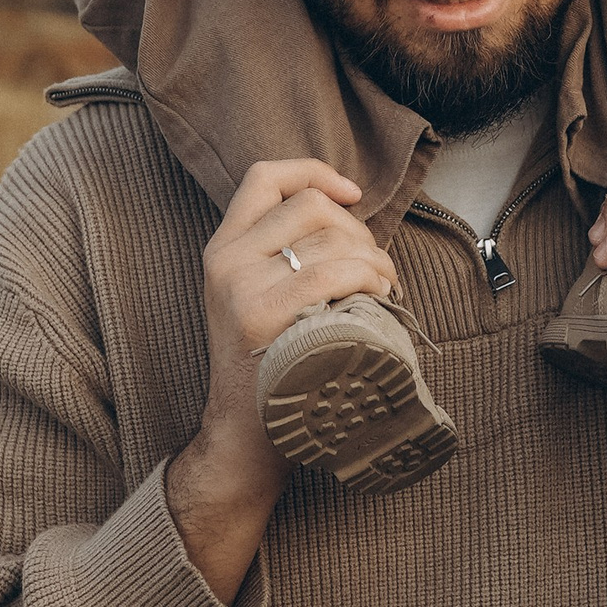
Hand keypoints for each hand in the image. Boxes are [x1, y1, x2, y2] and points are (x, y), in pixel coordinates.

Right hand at [165, 158, 395, 601]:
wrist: (246, 435)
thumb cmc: (272, 363)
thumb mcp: (257, 295)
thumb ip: (284, 252)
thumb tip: (347, 208)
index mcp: (223, 247)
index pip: (265, 176)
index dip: (315, 172)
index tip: (351, 195)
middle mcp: (225, 259)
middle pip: (310, 205)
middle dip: (359, 230)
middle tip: (375, 269)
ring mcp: (240, 288)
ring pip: (330, 237)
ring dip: (374, 257)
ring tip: (382, 287)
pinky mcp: (261, 317)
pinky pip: (331, 272)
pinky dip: (368, 276)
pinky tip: (379, 295)